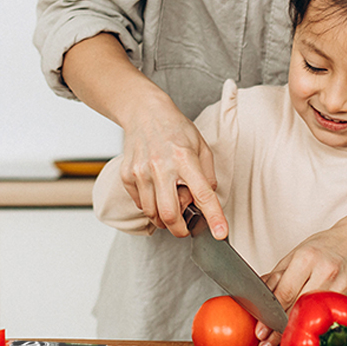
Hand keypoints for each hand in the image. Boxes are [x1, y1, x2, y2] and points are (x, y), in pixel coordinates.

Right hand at [117, 97, 227, 239]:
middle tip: (186, 227)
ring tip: (170, 201)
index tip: (220, 233)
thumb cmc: (174, 127)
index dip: (214, 216)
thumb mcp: (200, 145)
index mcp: (184, 158)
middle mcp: (161, 166)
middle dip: (180, 229)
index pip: (202, 193)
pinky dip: (150, 206)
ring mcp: (141, 172)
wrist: (143, 112)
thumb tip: (207, 199)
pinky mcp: (127, 175)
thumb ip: (207, 174)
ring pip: (152, 214)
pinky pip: (140, 204)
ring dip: (164, 219)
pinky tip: (156, 191)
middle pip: (170, 215)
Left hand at [253, 226, 346, 345]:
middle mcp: (326, 273)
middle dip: (280, 331)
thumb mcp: (295, 254)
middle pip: (299, 309)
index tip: (260, 332)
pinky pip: (333, 321)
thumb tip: (257, 298)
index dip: (270, 316)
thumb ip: (276, 277)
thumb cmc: (324, 248)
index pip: (285, 293)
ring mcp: (343, 288)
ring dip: (298, 335)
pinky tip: (305, 340)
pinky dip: (318, 332)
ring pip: (316, 319)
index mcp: (307, 258)